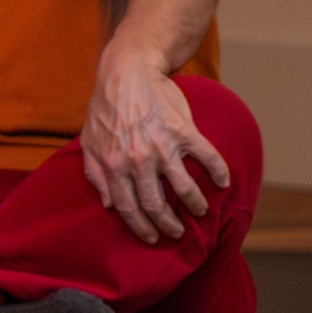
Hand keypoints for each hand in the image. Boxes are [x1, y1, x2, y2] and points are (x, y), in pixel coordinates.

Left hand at [82, 56, 228, 243]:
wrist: (127, 74)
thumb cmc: (105, 109)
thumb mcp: (88, 143)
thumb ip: (95, 175)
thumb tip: (108, 204)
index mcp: (114, 165)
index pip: (128, 207)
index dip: (140, 227)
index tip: (151, 238)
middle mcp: (138, 160)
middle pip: (156, 204)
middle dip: (168, 224)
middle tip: (177, 232)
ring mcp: (162, 146)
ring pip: (184, 187)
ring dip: (195, 204)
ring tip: (201, 211)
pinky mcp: (183, 130)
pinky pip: (207, 156)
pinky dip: (218, 172)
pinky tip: (223, 183)